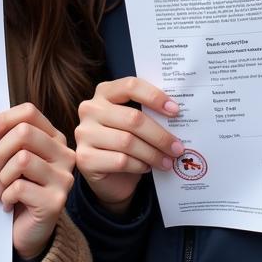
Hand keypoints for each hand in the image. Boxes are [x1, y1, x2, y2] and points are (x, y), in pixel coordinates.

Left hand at [0, 104, 75, 260]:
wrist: (28, 232)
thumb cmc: (19, 191)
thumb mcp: (15, 161)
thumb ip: (10, 142)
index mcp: (54, 138)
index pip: (29, 113)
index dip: (4, 120)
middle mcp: (64, 154)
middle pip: (24, 133)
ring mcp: (63, 178)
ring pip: (22, 159)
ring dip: (1, 177)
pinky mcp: (56, 201)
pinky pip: (20, 187)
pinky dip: (5, 196)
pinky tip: (6, 204)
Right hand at [73, 77, 183, 214]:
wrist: (108, 176)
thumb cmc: (126, 143)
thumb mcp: (135, 123)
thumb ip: (148, 113)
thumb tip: (177, 115)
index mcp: (104, 92)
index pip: (130, 86)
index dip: (155, 96)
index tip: (175, 111)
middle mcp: (90, 109)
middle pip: (133, 118)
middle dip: (160, 135)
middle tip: (178, 148)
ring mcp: (84, 133)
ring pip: (127, 142)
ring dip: (153, 154)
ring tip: (168, 161)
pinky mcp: (84, 158)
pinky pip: (120, 161)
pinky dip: (139, 165)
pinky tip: (147, 168)